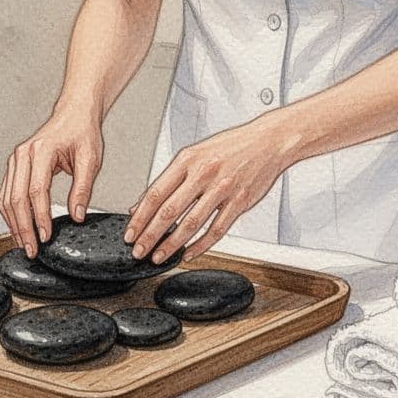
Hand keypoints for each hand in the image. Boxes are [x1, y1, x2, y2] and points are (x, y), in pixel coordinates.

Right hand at [0, 112, 103, 256]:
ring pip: (6, 198)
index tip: (45, 236)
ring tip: (24, 243)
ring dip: (14, 224)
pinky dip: (11, 213)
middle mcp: (22, 155)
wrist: (73, 115)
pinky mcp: (14, 166)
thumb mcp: (90, 160)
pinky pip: (7, 193)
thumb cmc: (81, 132)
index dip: (40, 216)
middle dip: (23, 227)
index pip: (36, 190)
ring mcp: (15, 160)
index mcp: (41, 150)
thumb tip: (77, 214)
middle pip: (16, 198)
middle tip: (31, 248)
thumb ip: (82, 189)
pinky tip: (19, 227)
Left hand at [124, 118, 292, 263]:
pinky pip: (217, 229)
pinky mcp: (239, 202)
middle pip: (170, 211)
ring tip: (160, 256)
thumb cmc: (230, 147)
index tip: (130, 232)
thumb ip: (169, 180)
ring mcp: (222, 188)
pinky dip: (201, 245)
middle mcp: (203, 173)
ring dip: (172, 244)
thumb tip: (141, 204)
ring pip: (191, 223)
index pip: (156, 193)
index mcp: (187, 160)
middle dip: (150, 235)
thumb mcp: (194, 155)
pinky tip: (188, 253)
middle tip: (138, 250)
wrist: (268, 141)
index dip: (140, 216)